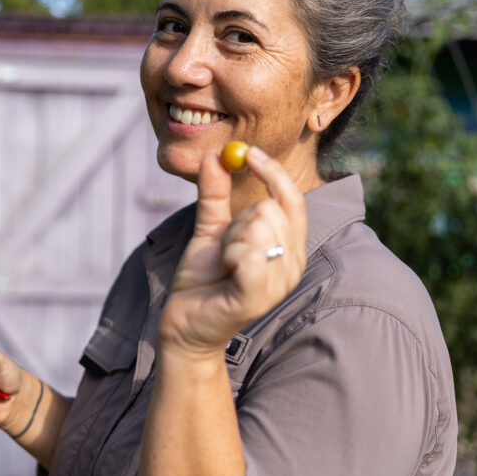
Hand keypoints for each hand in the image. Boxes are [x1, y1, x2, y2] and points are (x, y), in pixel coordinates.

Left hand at [160, 147, 307, 357]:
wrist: (183, 321)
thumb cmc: (202, 280)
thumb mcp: (209, 230)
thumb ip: (214, 195)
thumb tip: (214, 157)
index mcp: (288, 247)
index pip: (293, 200)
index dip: (274, 173)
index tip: (250, 153)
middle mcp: (292, 265)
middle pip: (270, 209)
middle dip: (236, 220)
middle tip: (224, 247)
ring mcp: (278, 283)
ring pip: (257, 227)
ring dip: (229, 240)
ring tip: (223, 263)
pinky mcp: (258, 298)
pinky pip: (248, 254)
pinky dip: (229, 254)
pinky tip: (224, 270)